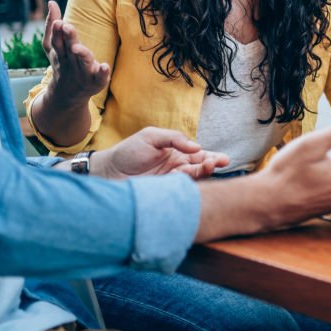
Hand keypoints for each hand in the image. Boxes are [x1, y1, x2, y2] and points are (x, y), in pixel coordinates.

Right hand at [42, 0, 109, 107]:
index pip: (58, 41)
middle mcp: (71, 63)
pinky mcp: (95, 82)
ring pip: (83, 62)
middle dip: (68, 39)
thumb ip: (52, 25)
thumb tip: (51, 2)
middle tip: (67, 27)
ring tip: (79, 48)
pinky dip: (102, 73)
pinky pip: (99, 78)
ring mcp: (84, 73)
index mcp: (61, 53)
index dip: (57, 32)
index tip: (59, 22)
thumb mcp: (54, 47)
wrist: (67, 95)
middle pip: (69, 50)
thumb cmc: (62, 63)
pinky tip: (105, 66)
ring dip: (82, 54)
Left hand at [94, 127, 230, 179]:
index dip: (212, 157)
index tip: (223, 159)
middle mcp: (177, 168)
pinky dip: (185, 185)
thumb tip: (196, 147)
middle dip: (210, 165)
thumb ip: (174, 138)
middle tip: (217, 163)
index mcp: (177, 153)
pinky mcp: (163, 194)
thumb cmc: (128, 151)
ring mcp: (170, 182)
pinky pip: (179, 191)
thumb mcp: (151, 136)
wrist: (107, 171)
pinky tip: (185, 178)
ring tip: (206, 167)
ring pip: (191, 179)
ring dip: (200, 174)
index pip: (199, 155)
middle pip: (199, 168)